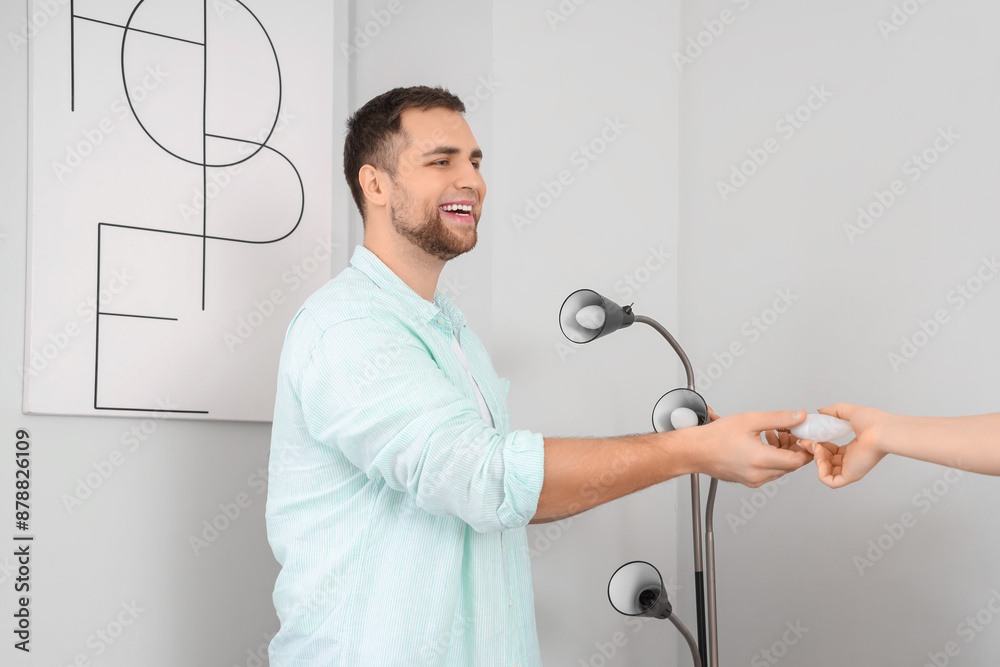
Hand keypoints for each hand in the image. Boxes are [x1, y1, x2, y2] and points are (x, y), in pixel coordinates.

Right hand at [693, 410, 811, 487]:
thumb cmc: (716, 437)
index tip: (805, 437)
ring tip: (771, 435)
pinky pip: (770, 471)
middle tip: (788, 431)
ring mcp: (754, 480)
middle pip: (791, 465)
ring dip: (783, 452)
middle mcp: (759, 474)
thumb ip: (779, 419)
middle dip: (794, 448)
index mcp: (760, 460)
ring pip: (781, 468)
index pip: (798, 460)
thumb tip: (799, 417)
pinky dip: (772, 458)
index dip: (806, 448)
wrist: (695, 451)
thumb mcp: (750, 420)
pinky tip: (763, 444)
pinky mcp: (750, 481)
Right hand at [797, 403, 893, 487]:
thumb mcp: (849, 412)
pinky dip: (821, 471)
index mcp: (854, 448)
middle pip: (827, 461)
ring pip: (826, 471)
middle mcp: (852, 460)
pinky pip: (830, 481)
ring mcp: (851, 469)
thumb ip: (834, 411)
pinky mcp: (851, 476)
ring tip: (816, 448)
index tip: (809, 438)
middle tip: (806, 442)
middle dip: (814, 452)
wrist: (883, 431)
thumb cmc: (875, 422)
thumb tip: (821, 411)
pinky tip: (821, 458)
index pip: (832, 451)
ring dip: (816, 460)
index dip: (819, 445)